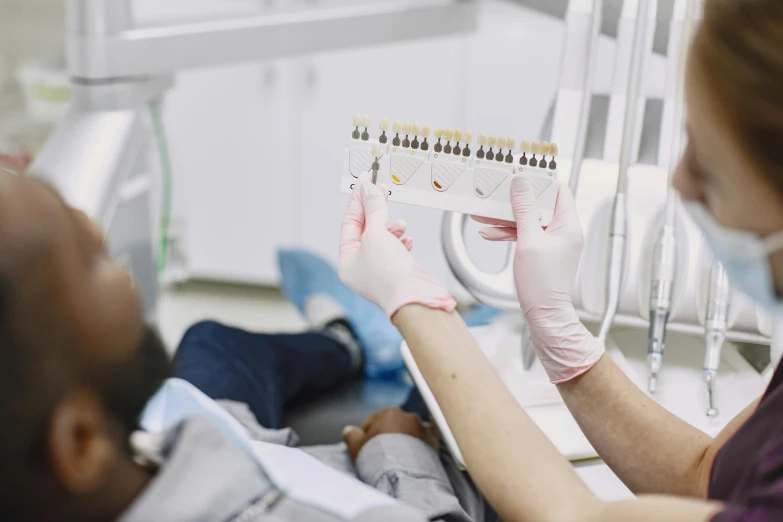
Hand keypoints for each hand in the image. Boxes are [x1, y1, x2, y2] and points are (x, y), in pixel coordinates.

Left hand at [339, 174, 455, 318]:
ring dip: (391, 227)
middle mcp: (360, 268)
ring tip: (400, 225)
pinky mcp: (397, 273)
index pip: (350, 223)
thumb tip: (368, 189)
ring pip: (382, 240)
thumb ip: (374, 209)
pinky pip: (396, 251)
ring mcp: (379, 272)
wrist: (416, 298)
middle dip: (375, 211)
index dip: (358, 200)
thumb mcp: (376, 234)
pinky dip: (401, 241)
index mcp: (346, 262)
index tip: (365, 181)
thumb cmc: (390, 275)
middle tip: (382, 190)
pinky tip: (407, 239)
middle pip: (365, 230)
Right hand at [342, 407, 438, 461]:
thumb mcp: (356, 446)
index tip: (366, 447)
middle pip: (394, 425)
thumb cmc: (377, 458)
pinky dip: (419, 450)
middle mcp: (409, 416)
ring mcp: (424, 428)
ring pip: (410, 434)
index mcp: (389, 412)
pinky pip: (424, 444)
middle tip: (382, 454)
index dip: (368, 434)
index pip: (375, 420)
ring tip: (398, 459)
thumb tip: (348, 430)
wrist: (402, 474)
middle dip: (389, 437)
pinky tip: (412, 461)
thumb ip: (351, 434)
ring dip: (405, 442)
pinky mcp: (435, 443)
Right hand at [474, 176, 603, 382]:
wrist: (545, 316)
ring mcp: (553, 242)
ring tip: (483, 216)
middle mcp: (564, 231)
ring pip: (528, 219)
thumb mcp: (529, 240)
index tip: (518, 175)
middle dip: (514, 200)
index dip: (538, 180)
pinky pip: (525, 234)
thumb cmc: (542, 284)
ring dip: (506, 218)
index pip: (557, 190)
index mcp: (568, 224)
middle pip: (539, 204)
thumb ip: (524, 209)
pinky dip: (508, 233)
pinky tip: (490, 234)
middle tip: (495, 193)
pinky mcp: (542, 252)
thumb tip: (521, 182)